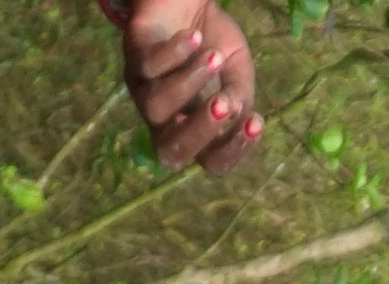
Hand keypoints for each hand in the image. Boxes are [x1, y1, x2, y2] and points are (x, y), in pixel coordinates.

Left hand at [98, 0, 263, 166]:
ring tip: (214, 56)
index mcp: (194, 130)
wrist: (189, 4)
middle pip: (170, 152)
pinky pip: (148, 65)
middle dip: (199, 131)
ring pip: (155, 107)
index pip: (210, 162)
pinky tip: (194, 37)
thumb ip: (238, 96)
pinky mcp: (133, 57)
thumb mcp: (237, 72)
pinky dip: (174, 53)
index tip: (255, 122)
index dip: (232, 151)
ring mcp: (143, 91)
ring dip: (190, 83)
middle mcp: (164, 120)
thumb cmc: (214, 44)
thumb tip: (233, 112)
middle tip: (224, 104)